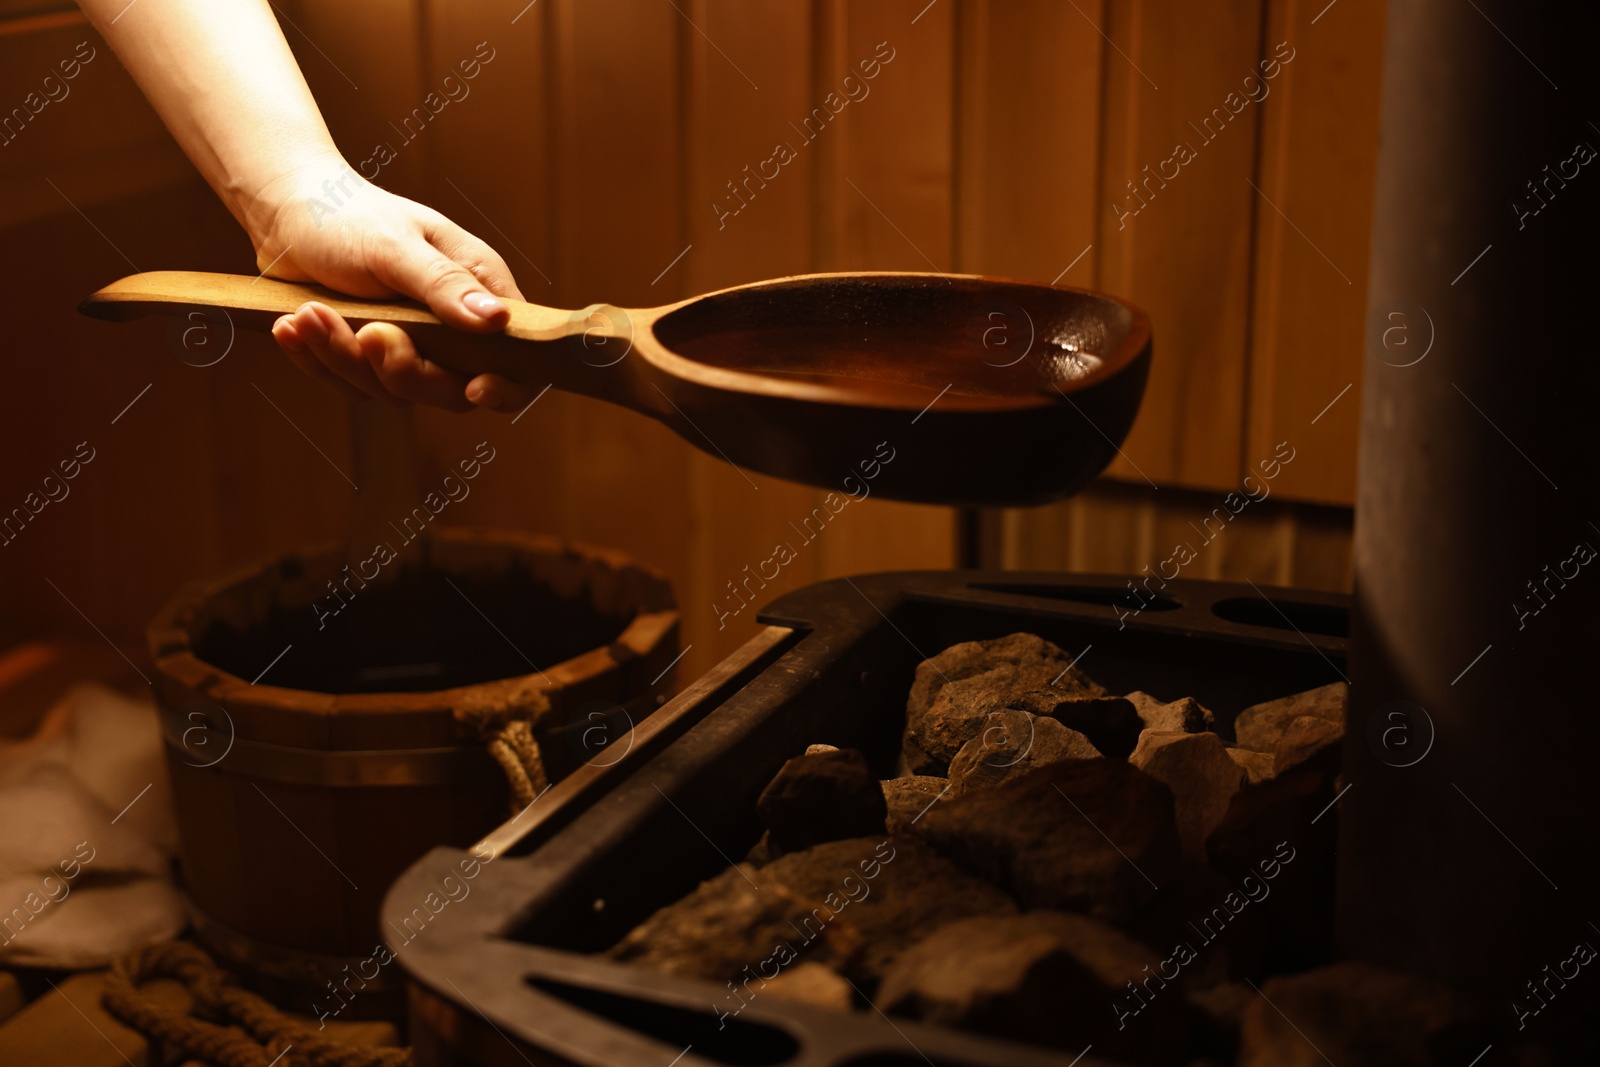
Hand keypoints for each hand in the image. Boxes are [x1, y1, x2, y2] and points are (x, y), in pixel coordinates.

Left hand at [252, 159, 534, 412]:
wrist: (284, 209)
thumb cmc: (346, 213)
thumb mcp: (395, 245)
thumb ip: (445, 284)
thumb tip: (497, 320)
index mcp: (476, 289)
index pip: (513, 357)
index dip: (504, 384)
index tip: (474, 387)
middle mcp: (449, 324)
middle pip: (446, 388)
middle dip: (400, 369)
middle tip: (367, 332)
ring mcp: (408, 345)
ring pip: (390, 390)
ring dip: (343, 357)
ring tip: (309, 313)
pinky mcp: (366, 357)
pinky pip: (349, 384)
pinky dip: (317, 360)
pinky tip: (293, 326)